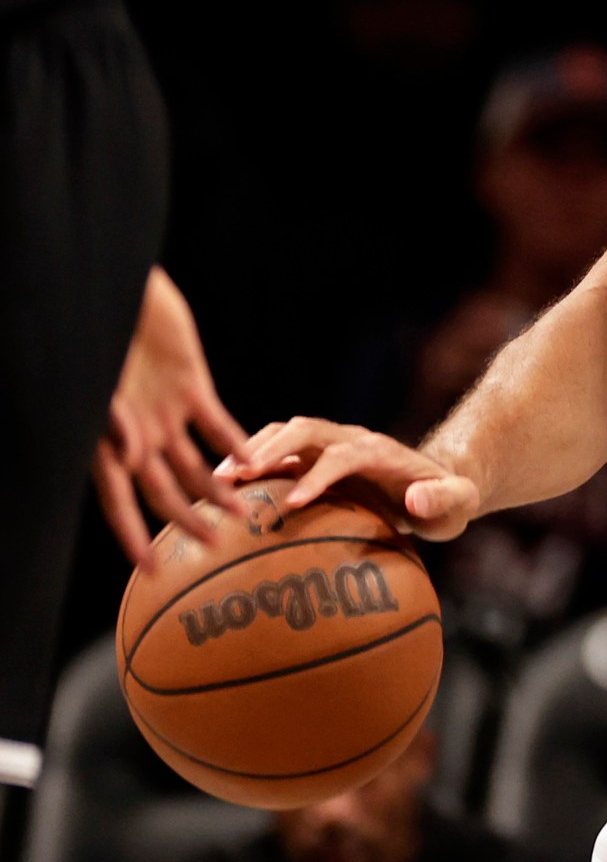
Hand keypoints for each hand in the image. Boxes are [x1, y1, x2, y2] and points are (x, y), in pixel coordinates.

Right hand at [95, 269, 250, 569]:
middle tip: (215, 547)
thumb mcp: (96, 382)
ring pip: (196, 462)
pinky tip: (256, 465)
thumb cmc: (95, 336)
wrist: (119, 292)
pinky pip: (217, 423)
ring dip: (219, 489)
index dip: (132, 535)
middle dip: (188, 519)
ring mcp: (166, 411)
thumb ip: (113, 422)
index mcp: (106, 440)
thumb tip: (133, 462)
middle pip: (165, 489)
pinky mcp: (192, 385)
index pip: (118, 500)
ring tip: (245, 516)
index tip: (150, 569)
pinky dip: (237, 444)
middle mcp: (138, 433)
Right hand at [215, 416, 484, 540]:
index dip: (319, 475)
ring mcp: (326, 445)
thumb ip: (444, 500)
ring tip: (213, 484)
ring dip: (248, 453)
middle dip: (268, 450)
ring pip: (280, 436)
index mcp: (381, 450)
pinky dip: (246, 465)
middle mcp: (348, 439)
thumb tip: (416, 501)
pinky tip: (217, 494)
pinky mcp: (310, 457)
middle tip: (232, 480)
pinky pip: (273, 454)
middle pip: (303, 431)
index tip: (295, 502)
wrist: (435, 485)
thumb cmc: (448, 501)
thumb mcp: (457, 504)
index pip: (344, 455)